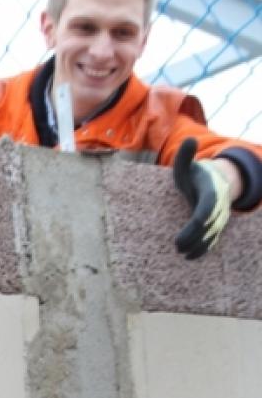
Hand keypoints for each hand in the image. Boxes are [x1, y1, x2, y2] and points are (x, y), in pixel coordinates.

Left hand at [173, 138, 231, 259]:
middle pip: (209, 224)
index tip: (195, 225)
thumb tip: (189, 139)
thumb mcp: (187, 165)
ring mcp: (220, 217)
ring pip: (212, 234)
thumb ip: (185, 156)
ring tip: (183, 255)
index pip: (208, 205)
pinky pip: (213, 239)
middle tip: (178, 246)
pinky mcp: (217, 225)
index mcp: (211, 190)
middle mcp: (219, 206)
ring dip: (199, 245)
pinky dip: (204, 249)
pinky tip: (191, 257)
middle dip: (195, 236)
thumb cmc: (195, 174)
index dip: (202, 216)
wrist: (216, 181)